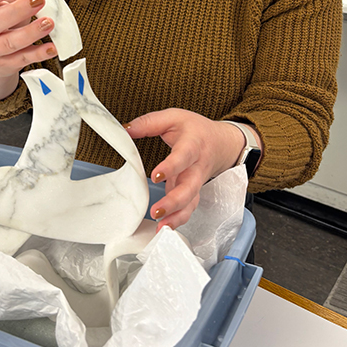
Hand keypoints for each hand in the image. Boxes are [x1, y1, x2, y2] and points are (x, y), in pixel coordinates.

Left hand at [125, 109, 252, 230]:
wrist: (222, 143)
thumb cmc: (195, 130)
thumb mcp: (174, 117)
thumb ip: (149, 123)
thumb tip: (125, 129)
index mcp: (193, 145)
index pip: (183, 157)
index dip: (171, 166)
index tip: (155, 175)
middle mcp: (197, 167)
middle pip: (190, 187)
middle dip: (174, 201)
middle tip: (157, 210)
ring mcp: (196, 182)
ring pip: (191, 203)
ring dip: (177, 216)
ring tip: (160, 227)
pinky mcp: (192, 193)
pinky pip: (188, 209)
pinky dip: (177, 221)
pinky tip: (164, 229)